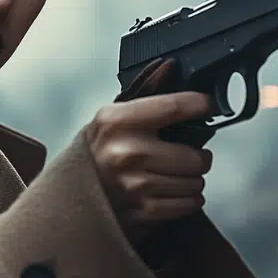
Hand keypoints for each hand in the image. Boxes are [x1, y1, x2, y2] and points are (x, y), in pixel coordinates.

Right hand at [84, 91, 214, 231]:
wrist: (71, 199)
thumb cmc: (96, 155)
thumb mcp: (111, 119)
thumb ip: (144, 92)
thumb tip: (169, 67)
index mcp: (118, 122)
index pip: (175, 106)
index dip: (199, 105)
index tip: (206, 106)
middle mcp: (127, 152)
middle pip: (195, 155)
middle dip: (197, 156)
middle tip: (184, 154)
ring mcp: (136, 184)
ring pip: (196, 181)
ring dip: (191, 179)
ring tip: (172, 174)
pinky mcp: (144, 210)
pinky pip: (188, 203)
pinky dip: (186, 199)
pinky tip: (169, 191)